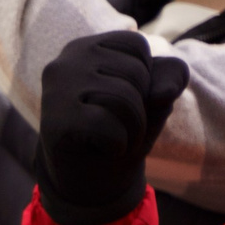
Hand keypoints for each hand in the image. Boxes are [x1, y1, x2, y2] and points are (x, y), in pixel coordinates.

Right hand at [37, 30, 191, 224]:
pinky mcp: (54, 123)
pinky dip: (118, 145)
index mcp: (84, 48)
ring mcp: (55, 93)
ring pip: (124, 99)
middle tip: (118, 124)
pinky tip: (102, 149)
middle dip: (141, 106)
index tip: (124, 97)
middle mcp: (63, 63)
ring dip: (133, 129)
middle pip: (134, 73)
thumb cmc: (122, 127)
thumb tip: (161, 94)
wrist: (92, 178)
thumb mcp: (155, 94)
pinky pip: (108, 126)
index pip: (137, 46)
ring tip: (113, 137)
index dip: (145, 78)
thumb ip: (171, 75)